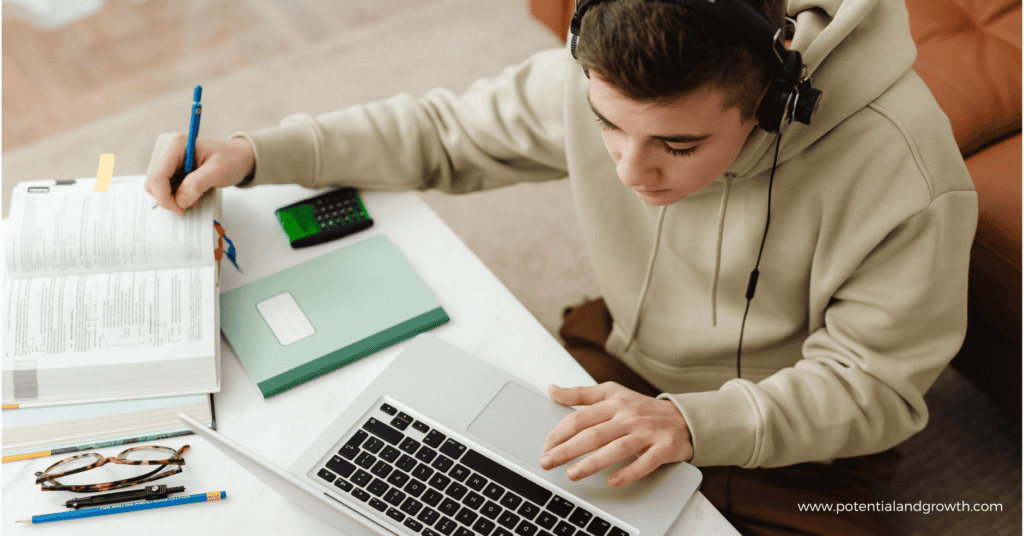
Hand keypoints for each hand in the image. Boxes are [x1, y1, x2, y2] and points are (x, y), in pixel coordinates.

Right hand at [145, 133, 254, 215]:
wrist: (237, 156)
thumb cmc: (231, 160)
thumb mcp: (218, 172)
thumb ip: (198, 184)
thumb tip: (179, 200)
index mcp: (176, 143)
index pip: (157, 177)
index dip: (165, 198)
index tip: (181, 210)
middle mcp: (165, 145)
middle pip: (152, 182)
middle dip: (169, 198)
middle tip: (192, 202)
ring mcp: (163, 153)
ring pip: (154, 185)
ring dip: (172, 196)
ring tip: (195, 196)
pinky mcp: (166, 162)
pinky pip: (161, 184)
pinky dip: (173, 193)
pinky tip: (190, 191)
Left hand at [540, 382, 691, 486]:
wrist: (682, 418)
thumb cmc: (641, 408)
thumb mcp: (612, 393)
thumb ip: (581, 394)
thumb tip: (552, 390)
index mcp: (614, 402)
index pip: (581, 417)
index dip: (560, 432)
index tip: (546, 445)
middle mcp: (629, 416)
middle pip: (594, 434)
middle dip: (567, 449)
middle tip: (548, 462)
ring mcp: (647, 432)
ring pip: (617, 448)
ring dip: (593, 463)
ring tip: (572, 474)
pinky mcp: (663, 448)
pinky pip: (645, 462)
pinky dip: (629, 472)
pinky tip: (613, 481)